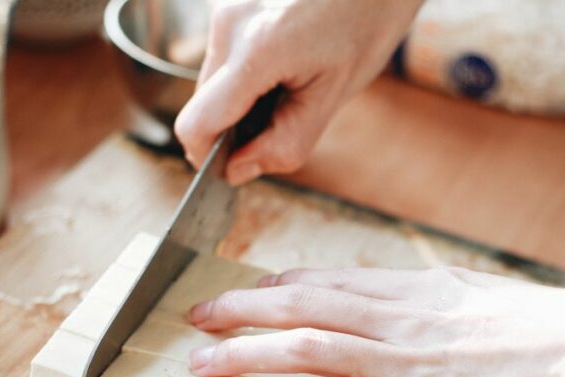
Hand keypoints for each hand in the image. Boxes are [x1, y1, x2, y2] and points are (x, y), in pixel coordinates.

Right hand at [174, 0, 421, 185]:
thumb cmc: (367, 23)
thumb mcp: (334, 95)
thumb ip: (284, 143)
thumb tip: (237, 171)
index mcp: (257, 51)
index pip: (197, 124)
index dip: (208, 157)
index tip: (232, 167)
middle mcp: (230, 24)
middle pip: (202, 105)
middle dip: (232, 126)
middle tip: (280, 121)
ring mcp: (224, 8)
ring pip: (211, 82)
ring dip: (238, 99)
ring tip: (287, 83)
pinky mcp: (228, 2)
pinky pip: (222, 56)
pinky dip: (244, 73)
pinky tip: (281, 61)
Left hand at [186, 266, 564, 376]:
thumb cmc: (545, 332)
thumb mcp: (480, 298)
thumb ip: (434, 301)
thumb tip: (411, 301)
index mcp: (413, 289)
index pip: (328, 280)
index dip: (277, 286)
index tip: (245, 291)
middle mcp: (396, 318)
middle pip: (300, 305)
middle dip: (241, 310)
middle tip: (196, 316)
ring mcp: (400, 363)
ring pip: (305, 349)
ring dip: (246, 355)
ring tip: (201, 363)